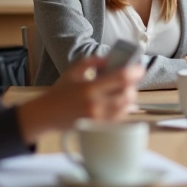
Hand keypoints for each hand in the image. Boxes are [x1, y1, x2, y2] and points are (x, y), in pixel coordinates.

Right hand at [17, 56, 142, 143]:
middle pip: (127, 95)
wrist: (46, 115)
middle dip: (133, 86)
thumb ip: (92, 61)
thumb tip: (110, 58)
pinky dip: (123, 109)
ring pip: (126, 108)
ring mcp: (98, 119)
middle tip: (132, 80)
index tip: (140, 68)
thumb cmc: (59, 93)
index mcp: (90, 88)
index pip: (121, 78)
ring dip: (130, 98)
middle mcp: (96, 105)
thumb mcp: (73, 71)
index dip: (135, 72)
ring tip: (125, 90)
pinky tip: (120, 102)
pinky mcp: (98, 127)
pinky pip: (119, 118)